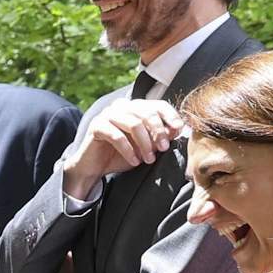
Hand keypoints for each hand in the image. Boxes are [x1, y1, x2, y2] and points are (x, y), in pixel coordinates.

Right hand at [59, 97, 187, 201]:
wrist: (94, 167)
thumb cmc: (121, 155)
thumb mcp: (145, 146)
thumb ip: (159, 136)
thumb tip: (177, 129)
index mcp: (135, 107)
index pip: (158, 105)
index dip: (170, 116)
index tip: (178, 130)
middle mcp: (121, 106)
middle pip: (147, 114)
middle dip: (158, 133)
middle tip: (164, 149)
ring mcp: (107, 115)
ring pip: (133, 124)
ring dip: (144, 144)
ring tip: (148, 160)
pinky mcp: (96, 126)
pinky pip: (117, 136)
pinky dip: (128, 150)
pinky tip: (134, 161)